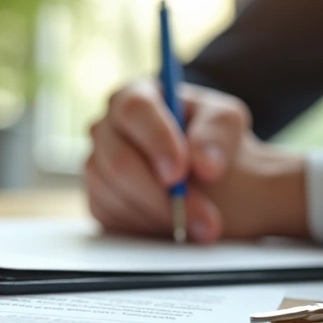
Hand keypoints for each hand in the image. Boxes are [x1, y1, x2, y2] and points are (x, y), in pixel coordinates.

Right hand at [85, 80, 308, 242]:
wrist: (208, 177)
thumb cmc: (210, 139)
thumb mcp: (226, 123)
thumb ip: (218, 134)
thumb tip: (206, 165)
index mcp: (134, 96)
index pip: (134, 110)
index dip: (155, 141)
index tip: (179, 173)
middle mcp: (106, 128)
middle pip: (119, 161)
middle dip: (162, 196)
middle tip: (204, 219)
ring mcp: (96, 164)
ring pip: (115, 194)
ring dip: (161, 216)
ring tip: (201, 226)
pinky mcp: (97, 197)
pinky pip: (112, 217)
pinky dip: (148, 227)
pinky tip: (177, 227)